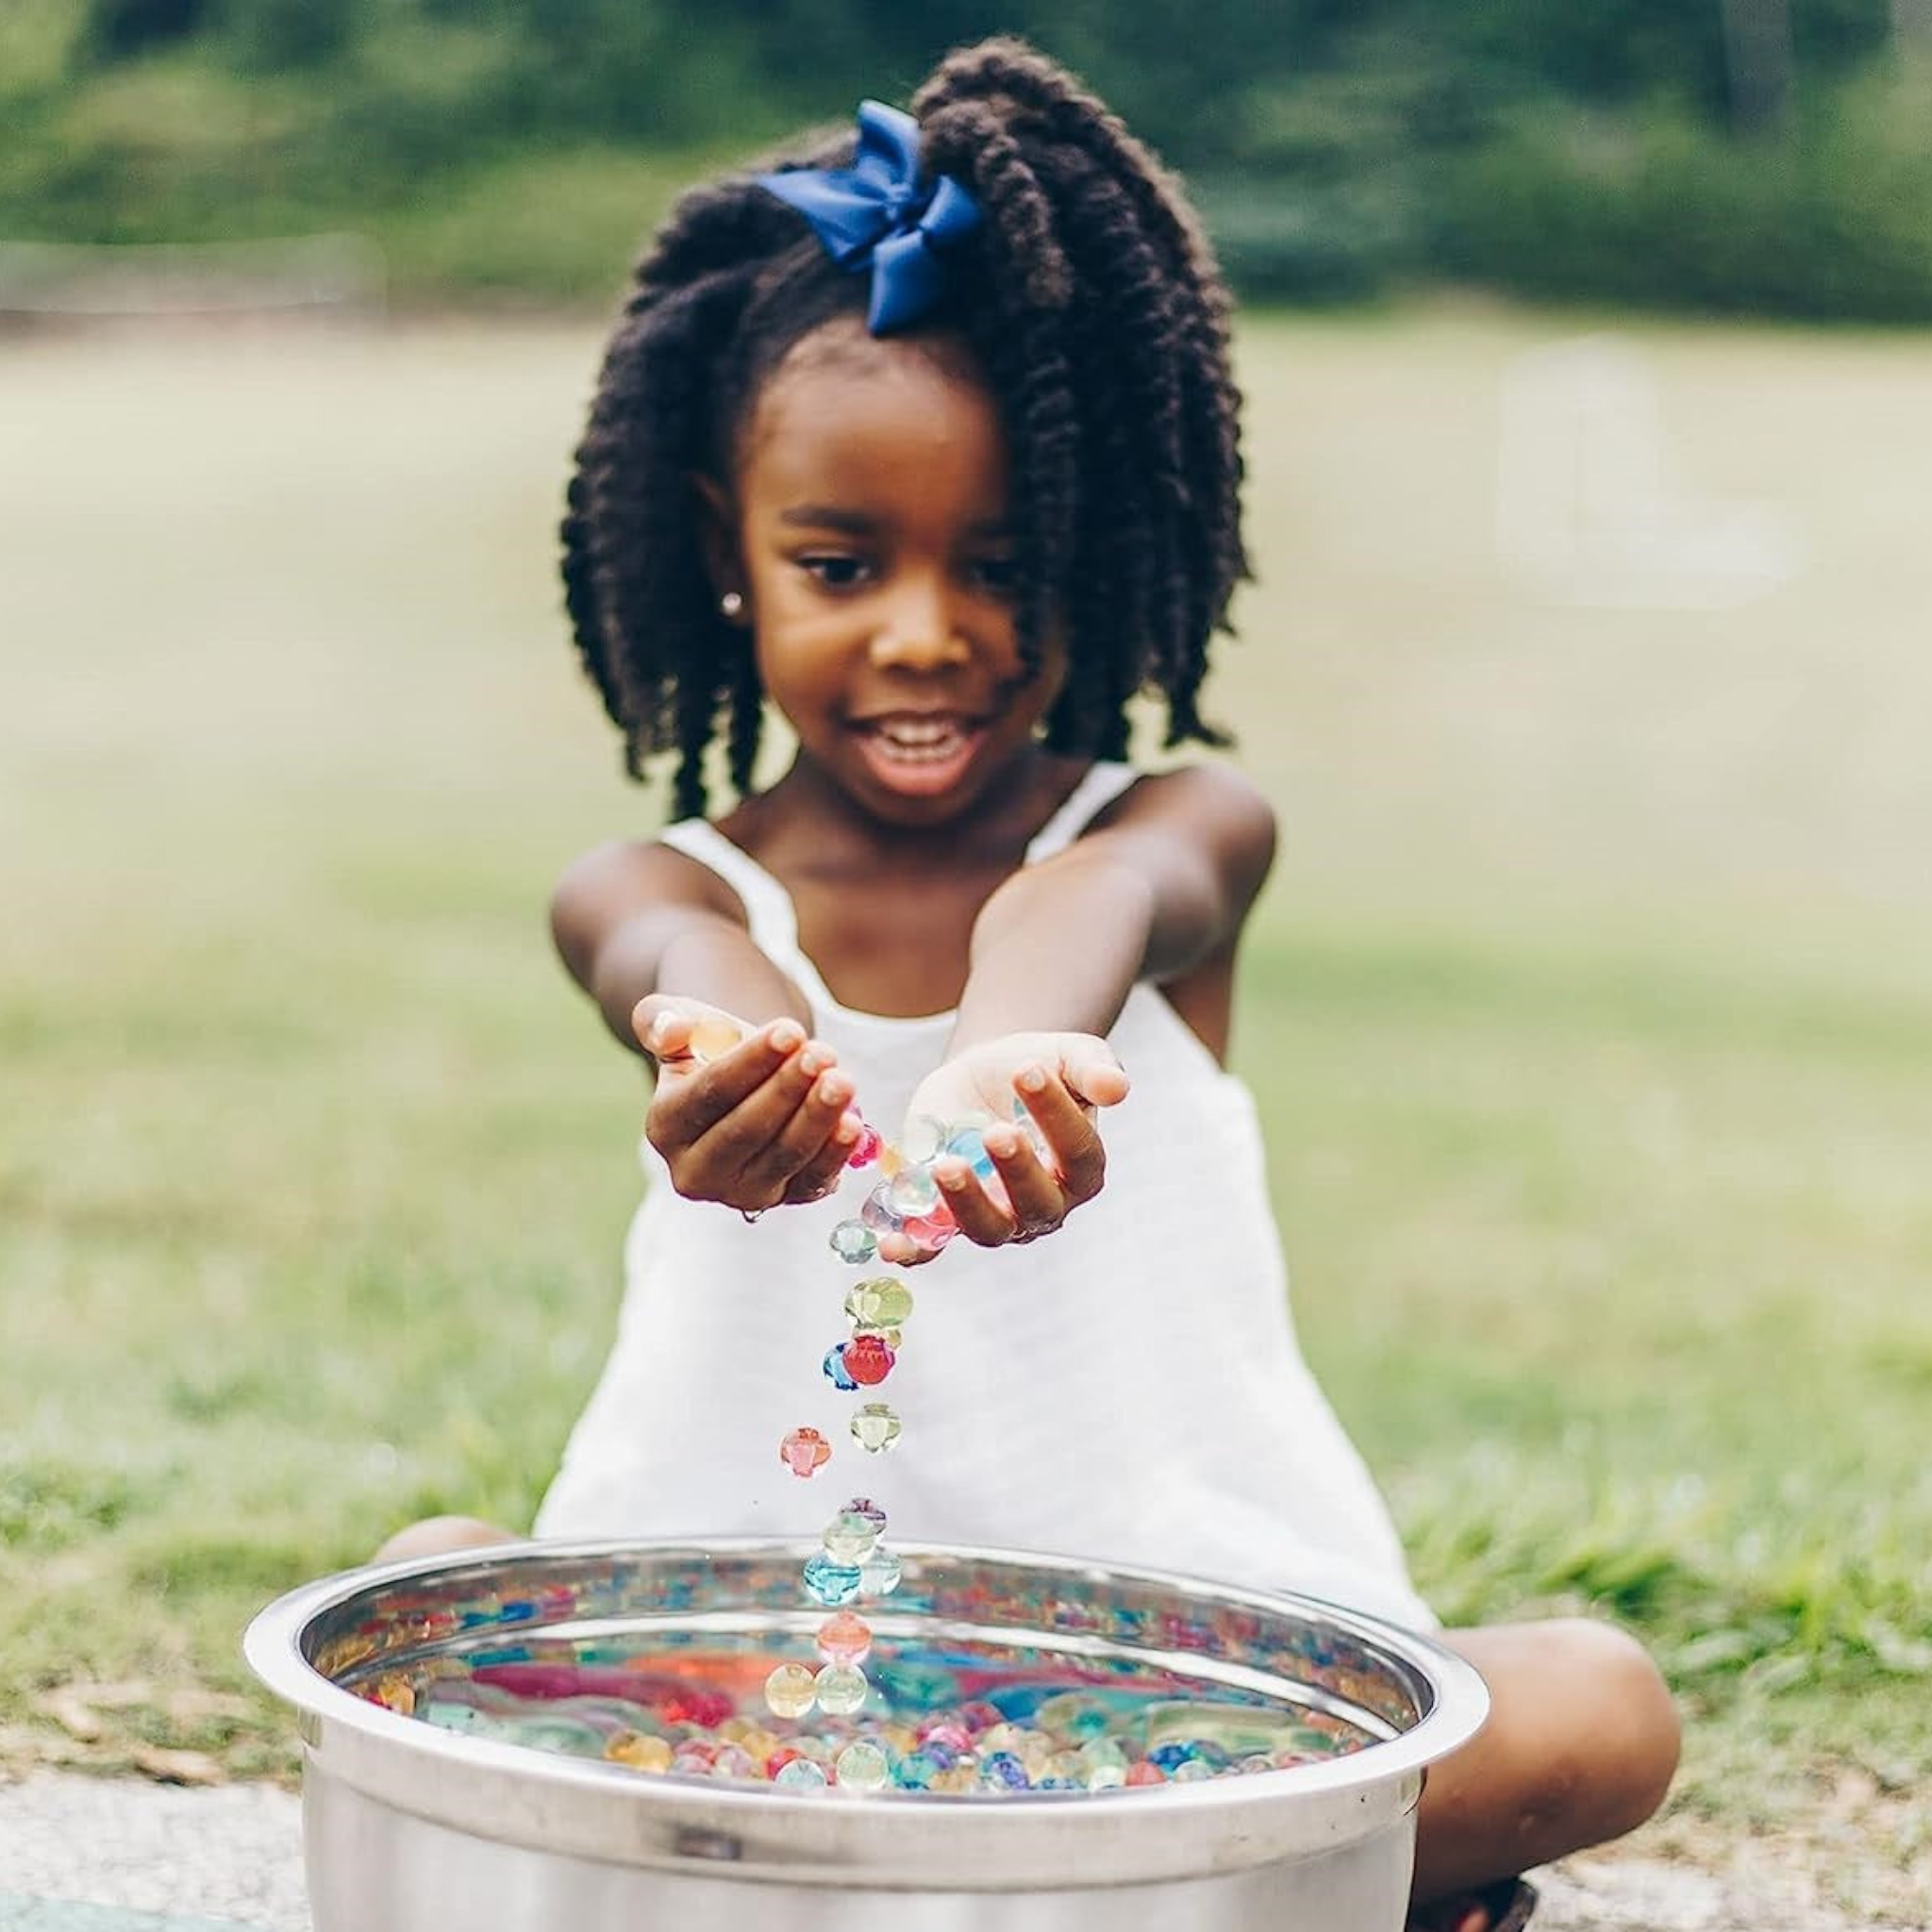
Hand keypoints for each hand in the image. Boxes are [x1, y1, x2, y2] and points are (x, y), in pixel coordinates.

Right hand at [633, 995, 861, 1211]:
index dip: (751, 1063)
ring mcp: (740, 1192)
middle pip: (745, 1131)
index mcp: (664, 1126)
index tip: (789, 1031)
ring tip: (842, 1080)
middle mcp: (695, 1170)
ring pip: (783, 1157)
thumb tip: (671, 1030)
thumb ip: (661, 1019)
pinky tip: (853, 1124)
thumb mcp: (679, 1022)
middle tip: (822, 1053)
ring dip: (816, 1118)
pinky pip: (812, 1181)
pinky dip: (835, 1154)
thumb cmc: (710, 1046)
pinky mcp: (784, 1199)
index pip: (709, 1093)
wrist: (746, 1078)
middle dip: (787, 1090)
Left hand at [881, 1033, 1128, 1262]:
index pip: (1077, 1152)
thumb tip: (1118, 1087)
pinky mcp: (947, 1217)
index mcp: (1082, 1168)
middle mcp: (1046, 1204)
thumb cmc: (1035, 1067)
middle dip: (1016, 1171)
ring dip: (966, 1204)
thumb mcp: (1067, 1055)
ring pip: (988, 1229)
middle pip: (1038, 1204)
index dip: (1056, 1116)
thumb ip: (1093, 1069)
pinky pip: (933, 1245)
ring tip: (946, 1166)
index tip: (1028, 1071)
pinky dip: (914, 1249)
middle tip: (995, 1132)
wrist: (983, 1075)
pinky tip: (891, 1244)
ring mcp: (997, 1217)